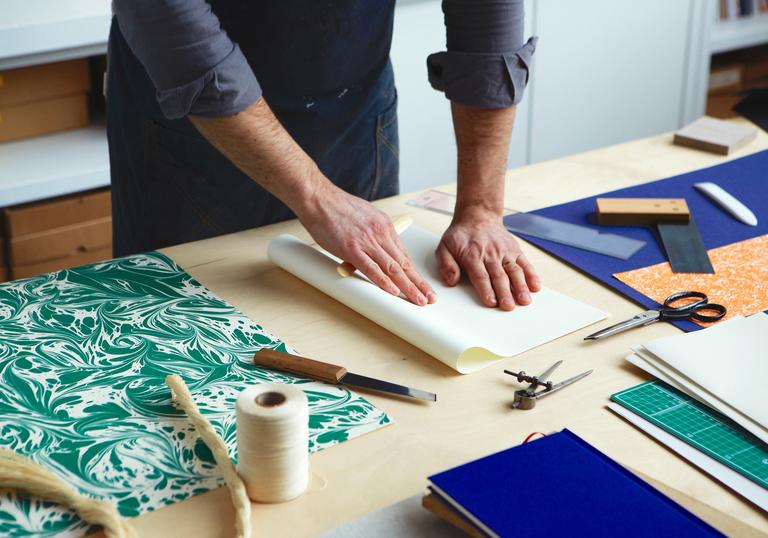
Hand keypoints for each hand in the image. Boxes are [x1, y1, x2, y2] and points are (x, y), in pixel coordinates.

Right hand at [297, 182, 435, 305]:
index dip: (415, 273)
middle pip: (404, 263)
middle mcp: (380, 233)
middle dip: (418, 283)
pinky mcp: (352, 248)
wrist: (318, 198)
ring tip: (418, 300)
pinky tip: (394, 291)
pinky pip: (371, 267)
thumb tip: (373, 250)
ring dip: (407, 286)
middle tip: (429, 298)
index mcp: (385, 226)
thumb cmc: (336, 208)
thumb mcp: (364, 217)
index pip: (404, 255)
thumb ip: (371, 234)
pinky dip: (384, 281)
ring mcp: (367, 241)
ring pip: (393, 268)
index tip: (423, 285)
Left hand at [436, 213, 540, 309]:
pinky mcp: (515, 250)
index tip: (491, 301)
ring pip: (514, 270)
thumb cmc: (460, 236)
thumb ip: (446, 265)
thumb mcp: (444, 247)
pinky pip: (524, 263)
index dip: (486, 289)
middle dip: (505, 292)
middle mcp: (490, 254)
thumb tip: (452, 280)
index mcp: (472, 255)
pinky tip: (535, 286)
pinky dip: (532, 275)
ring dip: (520, 286)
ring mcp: (504, 252)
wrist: (477, 217)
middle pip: (499, 275)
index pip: (480, 275)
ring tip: (524, 300)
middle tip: (508, 306)